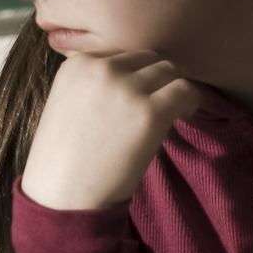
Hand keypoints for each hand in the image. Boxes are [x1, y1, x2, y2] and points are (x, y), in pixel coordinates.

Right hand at [21, 51, 203, 210]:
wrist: (62, 198)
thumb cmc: (63, 161)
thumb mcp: (66, 104)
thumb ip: (93, 83)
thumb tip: (135, 79)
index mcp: (78, 64)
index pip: (123, 55)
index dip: (135, 76)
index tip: (136, 99)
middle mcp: (101, 68)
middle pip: (148, 58)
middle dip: (156, 80)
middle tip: (157, 106)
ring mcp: (126, 88)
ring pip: (170, 70)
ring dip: (173, 89)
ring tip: (170, 113)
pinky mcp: (149, 111)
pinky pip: (186, 90)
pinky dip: (190, 101)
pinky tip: (182, 117)